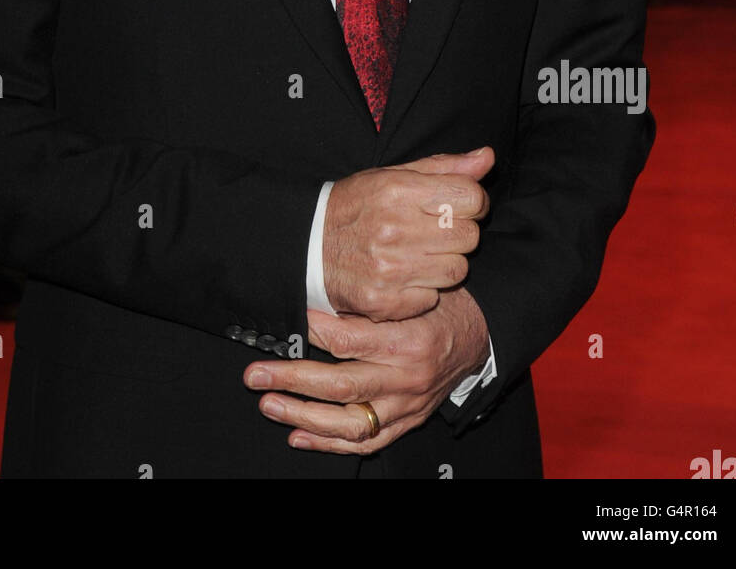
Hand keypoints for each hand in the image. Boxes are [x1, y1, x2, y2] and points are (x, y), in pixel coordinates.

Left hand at [243, 288, 489, 454]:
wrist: (478, 335)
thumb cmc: (441, 306)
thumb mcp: (410, 292)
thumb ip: (370, 302)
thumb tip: (317, 303)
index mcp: (406, 340)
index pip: (348, 340)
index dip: (311, 332)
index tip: (286, 322)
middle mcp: (406, 378)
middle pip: (340, 386)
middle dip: (292, 381)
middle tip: (256, 374)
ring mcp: (405, 406)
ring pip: (348, 422)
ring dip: (302, 416)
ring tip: (269, 404)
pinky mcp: (406, 422)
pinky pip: (366, 441)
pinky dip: (328, 443)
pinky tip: (298, 436)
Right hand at [322, 148, 492, 320]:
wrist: (305, 247)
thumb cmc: (355, 206)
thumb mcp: (392, 175)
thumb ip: (443, 167)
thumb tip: (488, 157)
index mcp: (397, 191)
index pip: (470, 196)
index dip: (472, 201)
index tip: (458, 205)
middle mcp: (393, 229)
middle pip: (469, 235)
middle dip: (458, 232)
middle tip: (434, 230)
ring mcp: (388, 270)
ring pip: (457, 270)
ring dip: (445, 262)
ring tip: (419, 253)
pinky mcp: (383, 302)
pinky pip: (433, 297)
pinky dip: (424, 289)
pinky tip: (404, 275)